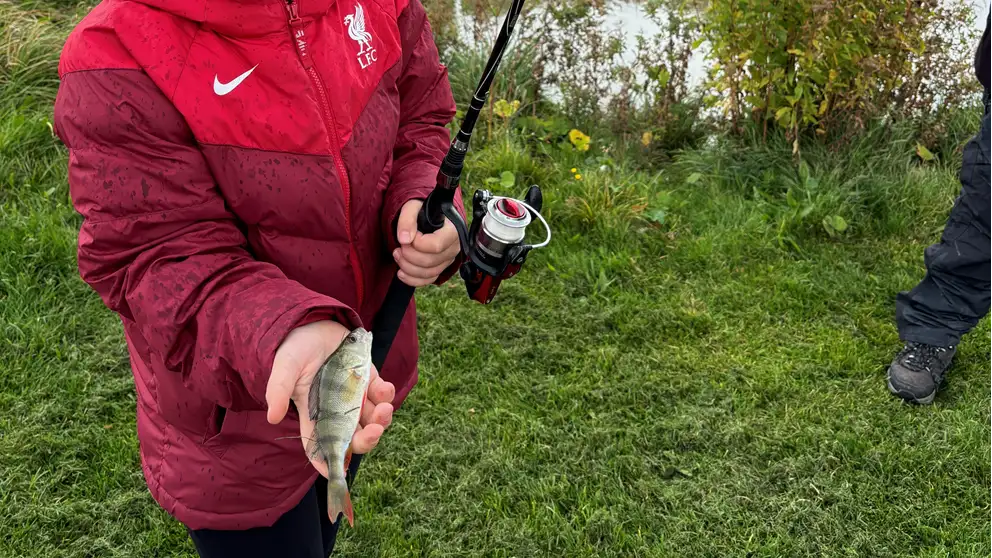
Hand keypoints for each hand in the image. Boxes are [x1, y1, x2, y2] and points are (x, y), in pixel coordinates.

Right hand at [265, 320, 395, 476]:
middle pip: (354, 437)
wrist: (312, 322)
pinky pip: (382, 394)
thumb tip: (273, 417)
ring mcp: (354, 396)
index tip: (336, 473)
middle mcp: (337, 411)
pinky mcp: (368, 379)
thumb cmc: (295, 348)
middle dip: (367, 440)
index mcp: (314, 415)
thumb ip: (278, 390)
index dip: (328, 463)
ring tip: (383, 408)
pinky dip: (386, 394)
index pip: (321, 447)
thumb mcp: (284, 368)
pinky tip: (382, 387)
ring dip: (381, 419)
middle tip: (374, 432)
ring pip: (372, 419)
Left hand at [393, 199, 459, 286]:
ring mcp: (448, 260)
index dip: (418, 244)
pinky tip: (401, 273)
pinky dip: (412, 280)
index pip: (436, 245)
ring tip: (397, 254)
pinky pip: (428, 280)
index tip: (408, 236)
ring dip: (408, 267)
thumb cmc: (423, 210)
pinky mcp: (440, 268)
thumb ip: (408, 219)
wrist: (428, 217)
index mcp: (452, 230)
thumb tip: (404, 239)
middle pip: (431, 261)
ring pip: (428, 273)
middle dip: (409, 256)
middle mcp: (453, 247)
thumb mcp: (413, 206)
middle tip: (398, 246)